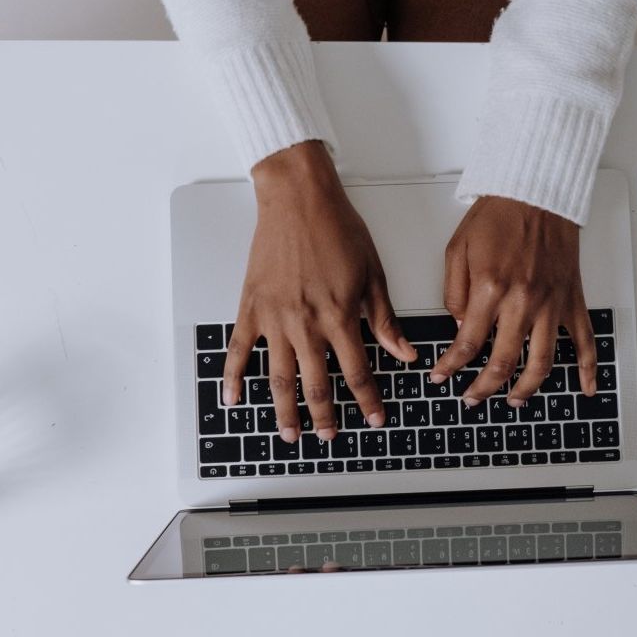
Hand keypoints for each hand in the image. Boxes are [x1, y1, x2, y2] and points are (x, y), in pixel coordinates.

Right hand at [223, 142, 414, 444]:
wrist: (298, 199)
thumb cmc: (336, 228)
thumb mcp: (373, 274)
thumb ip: (384, 319)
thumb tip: (404, 353)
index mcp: (339, 316)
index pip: (357, 372)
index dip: (367, 400)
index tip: (375, 418)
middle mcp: (305, 324)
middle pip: (315, 384)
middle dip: (324, 416)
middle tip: (329, 437)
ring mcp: (274, 318)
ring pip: (278, 377)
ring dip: (284, 410)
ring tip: (289, 433)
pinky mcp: (251, 307)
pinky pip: (239, 349)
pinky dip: (233, 377)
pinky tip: (232, 399)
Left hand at [430, 196, 595, 406]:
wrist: (536, 192)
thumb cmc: (498, 215)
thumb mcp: (457, 250)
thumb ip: (454, 293)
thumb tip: (459, 327)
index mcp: (491, 289)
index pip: (467, 343)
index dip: (450, 367)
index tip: (441, 378)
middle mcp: (523, 301)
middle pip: (503, 362)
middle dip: (483, 388)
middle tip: (471, 397)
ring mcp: (551, 304)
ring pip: (542, 362)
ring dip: (526, 389)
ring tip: (513, 401)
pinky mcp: (571, 300)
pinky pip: (584, 341)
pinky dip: (588, 369)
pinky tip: (585, 388)